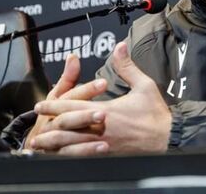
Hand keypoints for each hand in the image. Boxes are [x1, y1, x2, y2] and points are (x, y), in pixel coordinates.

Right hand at [23, 54, 107, 152]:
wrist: (36, 142)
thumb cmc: (52, 115)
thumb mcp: (59, 95)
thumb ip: (68, 77)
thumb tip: (73, 56)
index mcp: (56, 104)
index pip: (71, 95)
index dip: (86, 89)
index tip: (103, 83)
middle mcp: (53, 122)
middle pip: (67, 118)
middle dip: (85, 116)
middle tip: (104, 113)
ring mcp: (54, 139)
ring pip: (67, 137)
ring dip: (86, 135)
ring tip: (104, 132)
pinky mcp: (58, 154)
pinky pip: (71, 154)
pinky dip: (85, 151)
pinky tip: (103, 148)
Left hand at [32, 42, 170, 154]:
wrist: (169, 139)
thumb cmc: (157, 114)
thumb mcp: (143, 86)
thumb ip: (127, 67)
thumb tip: (119, 47)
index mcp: (106, 112)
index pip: (72, 108)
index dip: (54, 106)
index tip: (41, 105)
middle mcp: (101, 130)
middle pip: (67, 129)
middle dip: (49, 128)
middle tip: (36, 128)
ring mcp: (104, 146)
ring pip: (72, 147)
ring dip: (55, 146)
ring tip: (42, 145)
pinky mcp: (109, 157)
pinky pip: (84, 158)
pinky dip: (70, 157)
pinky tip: (62, 157)